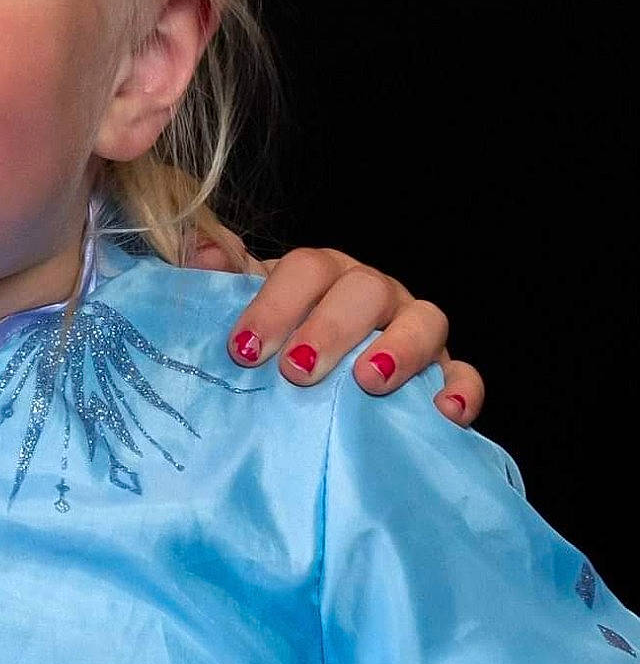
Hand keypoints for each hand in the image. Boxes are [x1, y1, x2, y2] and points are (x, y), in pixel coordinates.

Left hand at [187, 225, 482, 424]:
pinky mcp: (445, 371)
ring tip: (369, 382)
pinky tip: (443, 412)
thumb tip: (199, 251)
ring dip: (399, 350)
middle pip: (365, 290)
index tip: (245, 349)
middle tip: (298, 371)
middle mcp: (372, 291)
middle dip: (331, 329)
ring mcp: (413, 328)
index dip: (276, 304)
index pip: (305, 269)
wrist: (313, 377)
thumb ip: (217, 281)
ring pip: (424, 321)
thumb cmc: (275, 339)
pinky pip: (465, 373)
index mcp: (322, 272)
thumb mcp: (239, 309)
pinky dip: (461, 389)